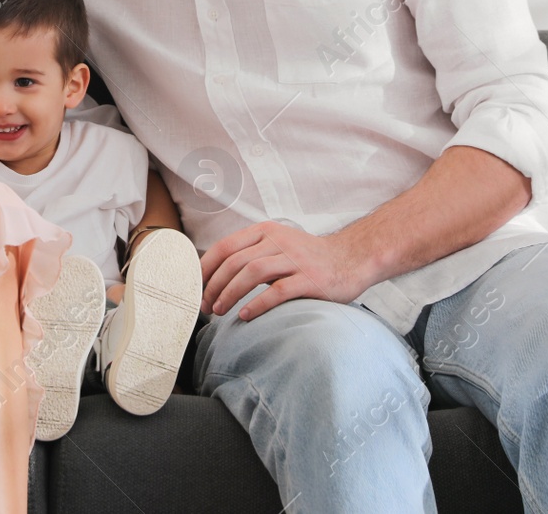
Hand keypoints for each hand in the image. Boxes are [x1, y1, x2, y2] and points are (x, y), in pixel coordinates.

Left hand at [199, 220, 374, 322]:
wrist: (352, 258)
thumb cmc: (309, 257)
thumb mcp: (278, 244)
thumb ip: (251, 253)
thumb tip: (215, 274)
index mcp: (266, 231)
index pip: (225, 246)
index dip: (206, 267)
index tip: (195, 286)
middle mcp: (278, 242)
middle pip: (235, 261)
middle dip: (214, 285)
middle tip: (205, 305)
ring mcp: (295, 260)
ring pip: (252, 273)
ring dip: (230, 293)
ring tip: (220, 310)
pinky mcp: (309, 280)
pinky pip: (277, 291)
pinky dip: (258, 304)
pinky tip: (245, 315)